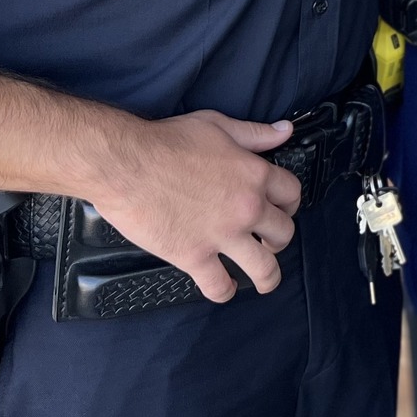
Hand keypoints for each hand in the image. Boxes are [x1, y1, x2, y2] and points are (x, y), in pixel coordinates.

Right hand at [89, 112, 302, 300]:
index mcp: (254, 174)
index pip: (291, 193)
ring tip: (265, 279)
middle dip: (279, 238)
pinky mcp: (194, 256)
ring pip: (263, 266)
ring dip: (268, 276)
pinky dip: (224, 291)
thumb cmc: (165, 141)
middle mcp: (246, 207)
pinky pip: (219, 285)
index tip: (282, 208)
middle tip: (270, 241)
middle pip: (283, 232)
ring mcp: (222, 235)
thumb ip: (255, 133)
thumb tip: (285, 130)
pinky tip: (224, 288)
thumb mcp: (217, 125)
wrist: (124, 164)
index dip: (289, 202)